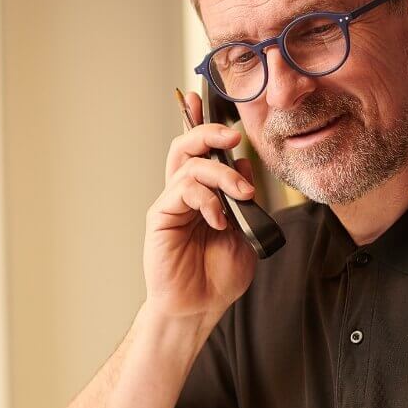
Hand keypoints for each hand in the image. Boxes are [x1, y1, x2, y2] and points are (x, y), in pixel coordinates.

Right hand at [144, 91, 257, 320]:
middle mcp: (184, 194)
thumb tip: (244, 166)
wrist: (198, 308)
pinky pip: (183, 191)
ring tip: (241, 195)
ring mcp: (171, 204)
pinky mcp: (162, 217)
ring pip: (189, 165)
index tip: (203, 99)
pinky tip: (220, 221)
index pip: (200, 151)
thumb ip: (244, 199)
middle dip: (208, 132)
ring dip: (221, 174)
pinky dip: (207, 200)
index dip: (200, 123)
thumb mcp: (245, 231)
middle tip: (233, 135)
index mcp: (203, 194)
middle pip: (187, 146)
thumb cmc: (217, 276)